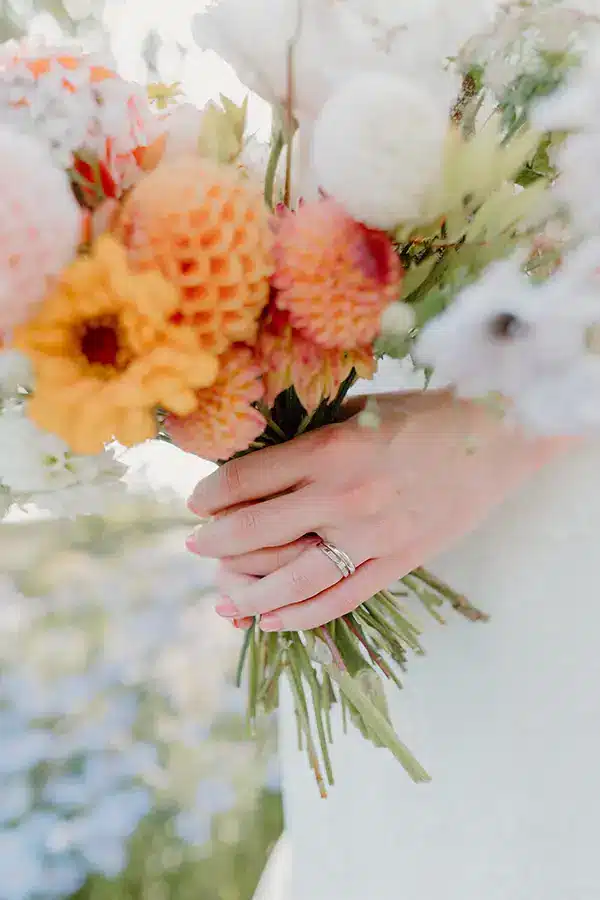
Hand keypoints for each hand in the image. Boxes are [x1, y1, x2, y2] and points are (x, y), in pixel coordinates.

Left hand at [186, 391, 566, 631]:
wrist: (496, 438)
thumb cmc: (424, 414)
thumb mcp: (358, 409)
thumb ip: (309, 436)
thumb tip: (255, 457)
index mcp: (328, 449)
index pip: (245, 481)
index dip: (209, 495)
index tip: (196, 502)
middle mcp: (341, 496)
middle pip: (253, 531)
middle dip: (213, 542)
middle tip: (196, 546)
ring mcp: (370, 537)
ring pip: (291, 579)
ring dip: (247, 591)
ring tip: (223, 597)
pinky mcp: (396, 563)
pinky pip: (339, 600)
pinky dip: (299, 616)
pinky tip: (271, 621)